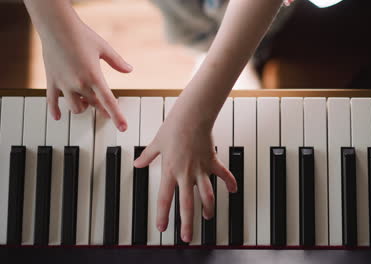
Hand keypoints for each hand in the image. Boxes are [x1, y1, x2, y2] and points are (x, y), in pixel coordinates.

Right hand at [40, 16, 130, 130]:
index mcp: (94, 77)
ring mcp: (64, 84)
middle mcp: (79, 84)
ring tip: (86, 102)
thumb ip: (117, 62)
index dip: (117, 116)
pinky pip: (52, 101)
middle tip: (107, 112)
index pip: (108, 102)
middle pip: (94, 105)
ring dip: (83, 107)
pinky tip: (58, 117)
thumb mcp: (104, 48)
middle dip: (102, 109)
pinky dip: (55, 110)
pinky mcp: (52, 81)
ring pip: (75, 107)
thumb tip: (129, 70)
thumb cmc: (82, 35)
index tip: (123, 128)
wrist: (57, 26)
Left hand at [134, 107, 236, 242]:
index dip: (163, 215)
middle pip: (187, 204)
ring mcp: (201, 169)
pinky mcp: (212, 161)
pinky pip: (223, 174)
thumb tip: (137, 163)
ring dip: (208, 208)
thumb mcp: (156, 143)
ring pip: (207, 194)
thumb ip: (147, 156)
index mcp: (170, 171)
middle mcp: (186, 174)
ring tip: (208, 217)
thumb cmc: (173, 128)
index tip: (162, 228)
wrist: (191, 116)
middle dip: (187, 223)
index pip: (164, 199)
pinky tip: (234, 190)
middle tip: (187, 237)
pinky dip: (230, 182)